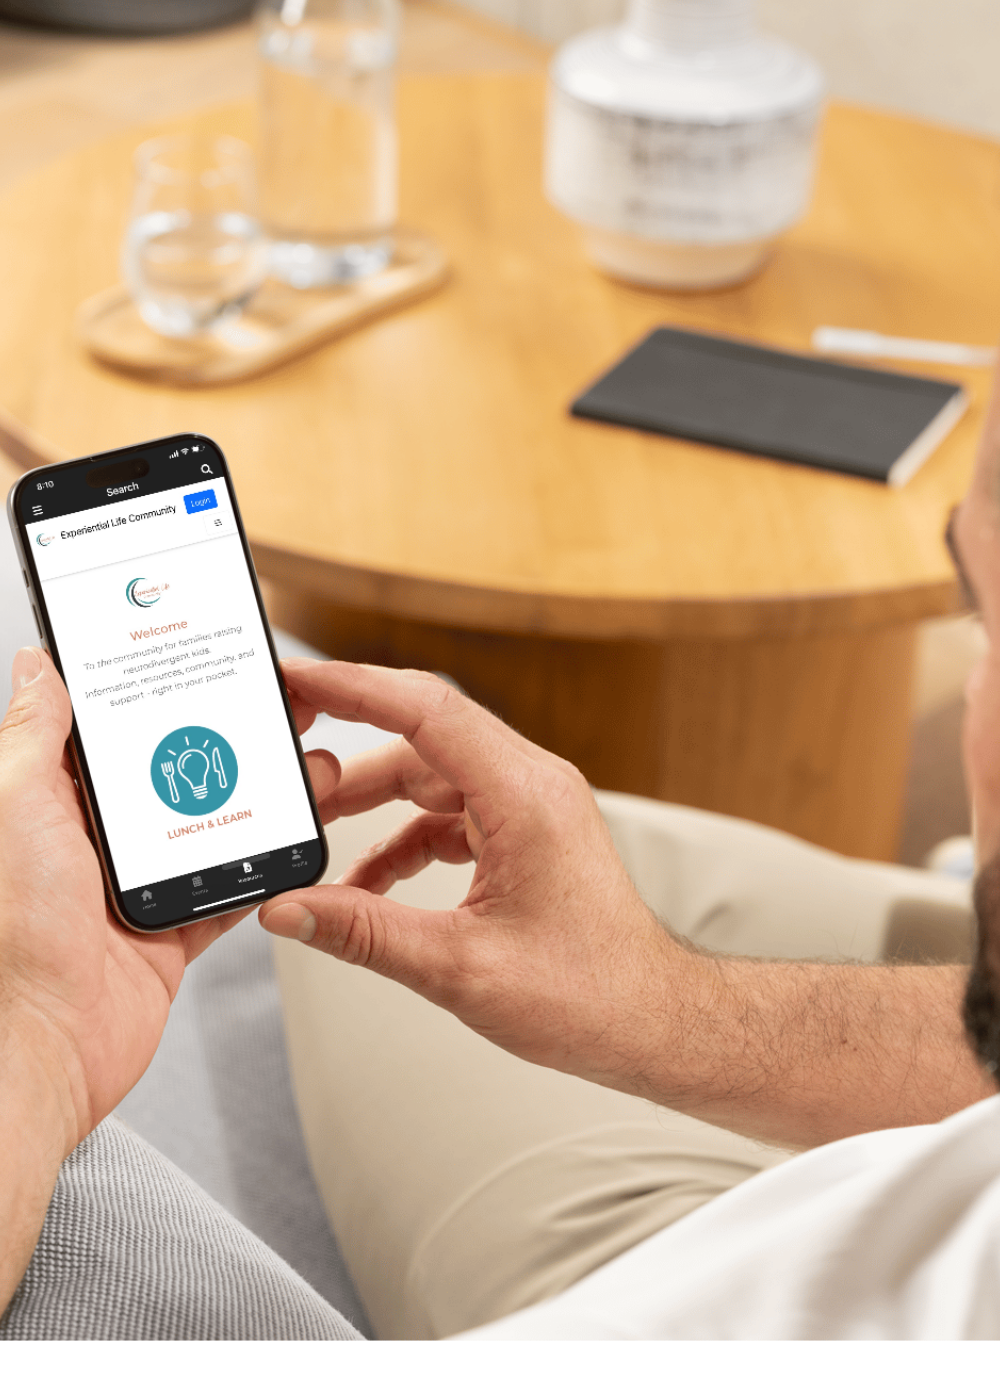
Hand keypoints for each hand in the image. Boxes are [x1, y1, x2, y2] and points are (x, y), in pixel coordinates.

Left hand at [0, 649, 246, 1156]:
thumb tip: (36, 667)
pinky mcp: (169, 933)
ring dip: (256, 799)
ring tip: (302, 772)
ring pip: (209, 828)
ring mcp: (134, 889)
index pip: (111, 735)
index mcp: (50, 805)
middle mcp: (92, 843)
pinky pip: (226, 892)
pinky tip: (288, 840)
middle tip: (273, 714)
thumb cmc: (15, 935)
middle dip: (226, 743)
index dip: (157, 698)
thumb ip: (34, 735)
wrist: (44, 1045)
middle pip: (174, 775)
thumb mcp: (16, 805)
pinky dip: (258, 871)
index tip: (200, 668)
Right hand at [261, 658, 690, 1090]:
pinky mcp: (527, 832)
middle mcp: (533, 785)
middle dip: (348, 755)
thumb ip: (364, 933)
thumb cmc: (588, 993)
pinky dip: (403, 836)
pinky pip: (450, 813)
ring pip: (432, 775)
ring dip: (372, 802)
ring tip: (315, 834)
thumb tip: (288, 910)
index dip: (354, 687)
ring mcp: (532, 806)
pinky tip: (367, 881)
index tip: (298, 681)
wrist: (648, 1021)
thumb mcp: (458, 967)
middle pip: (422, 737)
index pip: (427, 711)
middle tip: (289, 765)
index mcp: (526, 796)